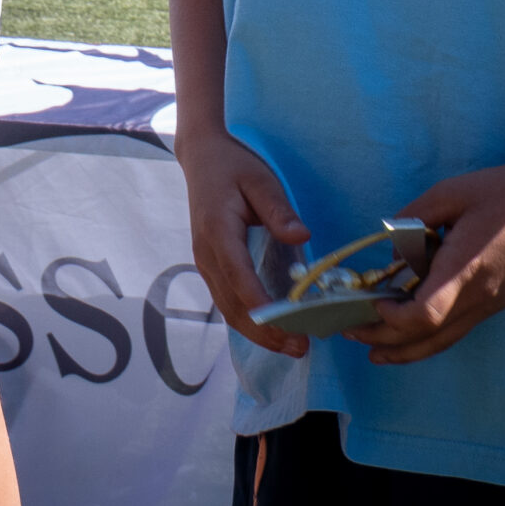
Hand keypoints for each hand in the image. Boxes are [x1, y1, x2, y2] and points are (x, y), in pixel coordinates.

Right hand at [176, 127, 310, 359]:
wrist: (201, 158)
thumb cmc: (234, 166)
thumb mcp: (260, 179)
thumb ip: (278, 209)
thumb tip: (302, 235)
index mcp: (217, 230)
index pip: (237, 274)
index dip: (258, 302)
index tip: (284, 325)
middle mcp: (206, 252)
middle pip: (231, 302)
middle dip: (264, 330)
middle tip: (300, 347)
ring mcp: (204, 261)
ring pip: (227, 308)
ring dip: (257, 332)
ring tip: (291, 347)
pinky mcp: (210, 265)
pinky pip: (226, 301)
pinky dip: (248, 321)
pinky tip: (271, 332)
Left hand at [348, 153, 504, 364]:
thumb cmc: (501, 191)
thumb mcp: (448, 193)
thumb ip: (413, 220)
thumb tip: (393, 255)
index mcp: (466, 267)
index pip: (426, 314)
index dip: (394, 318)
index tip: (373, 302)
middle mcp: (481, 295)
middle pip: (428, 336)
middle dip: (385, 340)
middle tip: (351, 333)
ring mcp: (493, 303)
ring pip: (445, 340)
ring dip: (407, 350)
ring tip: (376, 353)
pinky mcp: (499, 302)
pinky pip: (459, 329)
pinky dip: (430, 338)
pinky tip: (412, 334)